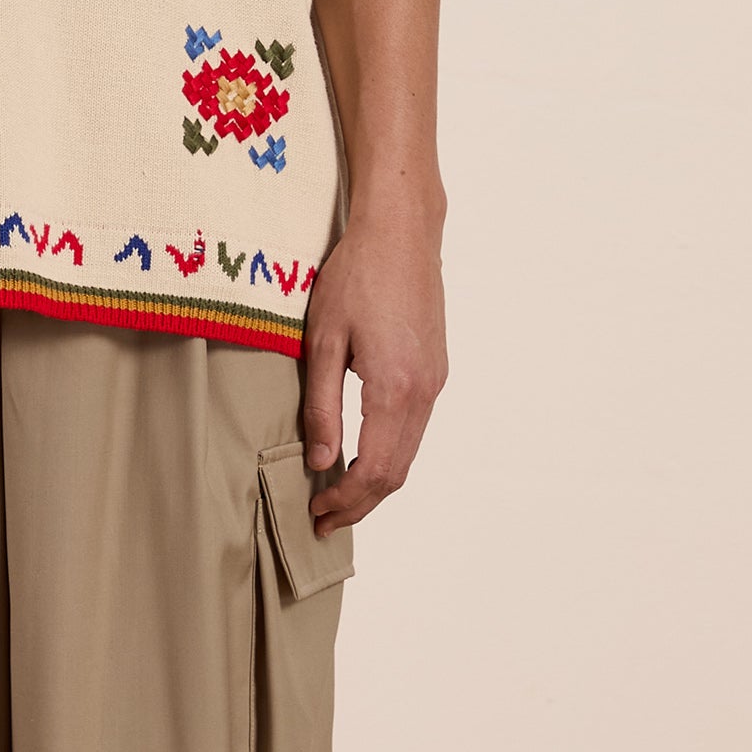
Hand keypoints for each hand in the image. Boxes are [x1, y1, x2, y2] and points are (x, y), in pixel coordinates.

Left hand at [298, 211, 445, 533]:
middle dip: (360, 503)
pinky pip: (415, 428)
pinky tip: (361, 454)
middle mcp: (425, 392)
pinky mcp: (435, 370)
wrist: (401, 232)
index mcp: (394, 388)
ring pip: (409, 453)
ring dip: (375, 481)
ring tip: (337, 494)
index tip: (316, 515)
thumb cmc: (356, 276)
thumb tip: (322, 463)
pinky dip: (390, 453)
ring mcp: (435, 381)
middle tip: (322, 519)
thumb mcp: (322, 341)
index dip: (346, 502)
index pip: (375, 471)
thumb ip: (322, 407)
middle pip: (398, 472)